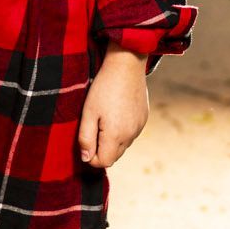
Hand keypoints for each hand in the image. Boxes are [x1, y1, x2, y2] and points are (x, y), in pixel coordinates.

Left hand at [78, 44, 149, 168]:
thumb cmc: (103, 88)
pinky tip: (116, 114)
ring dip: (112, 141)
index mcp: (115, 135)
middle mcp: (131, 135)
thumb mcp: (88, 112)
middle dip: (101, 150)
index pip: (103, 162)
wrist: (126, 66)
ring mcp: (139, 127)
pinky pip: (131, 134)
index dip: (91, 157)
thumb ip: (86, 138)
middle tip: (92, 129)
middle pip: (114, 156)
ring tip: (104, 119)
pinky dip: (122, 131)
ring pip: (123, 146)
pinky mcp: (144, 119)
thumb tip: (86, 158)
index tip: (85, 141)